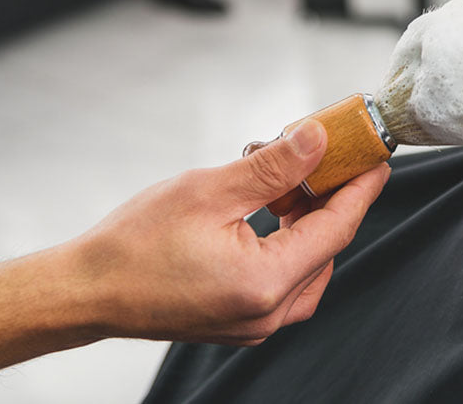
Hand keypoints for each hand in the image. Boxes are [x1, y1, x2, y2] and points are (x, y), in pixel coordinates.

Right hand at [69, 120, 389, 344]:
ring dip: (309, 221)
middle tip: (330, 157)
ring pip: (310, 265)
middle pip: (328, 248)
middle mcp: (268, 314)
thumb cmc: (134, 244)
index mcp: (265, 284)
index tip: (377, 158)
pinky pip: (286, 279)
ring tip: (292, 180)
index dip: (361, 188)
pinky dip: (289, 242)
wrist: (85, 290)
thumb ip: (273, 166)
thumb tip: (318, 139)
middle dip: (332, 199)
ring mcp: (255, 324)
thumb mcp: (209, 190)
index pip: (336, 229)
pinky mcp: (242, 320)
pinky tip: (273, 209)